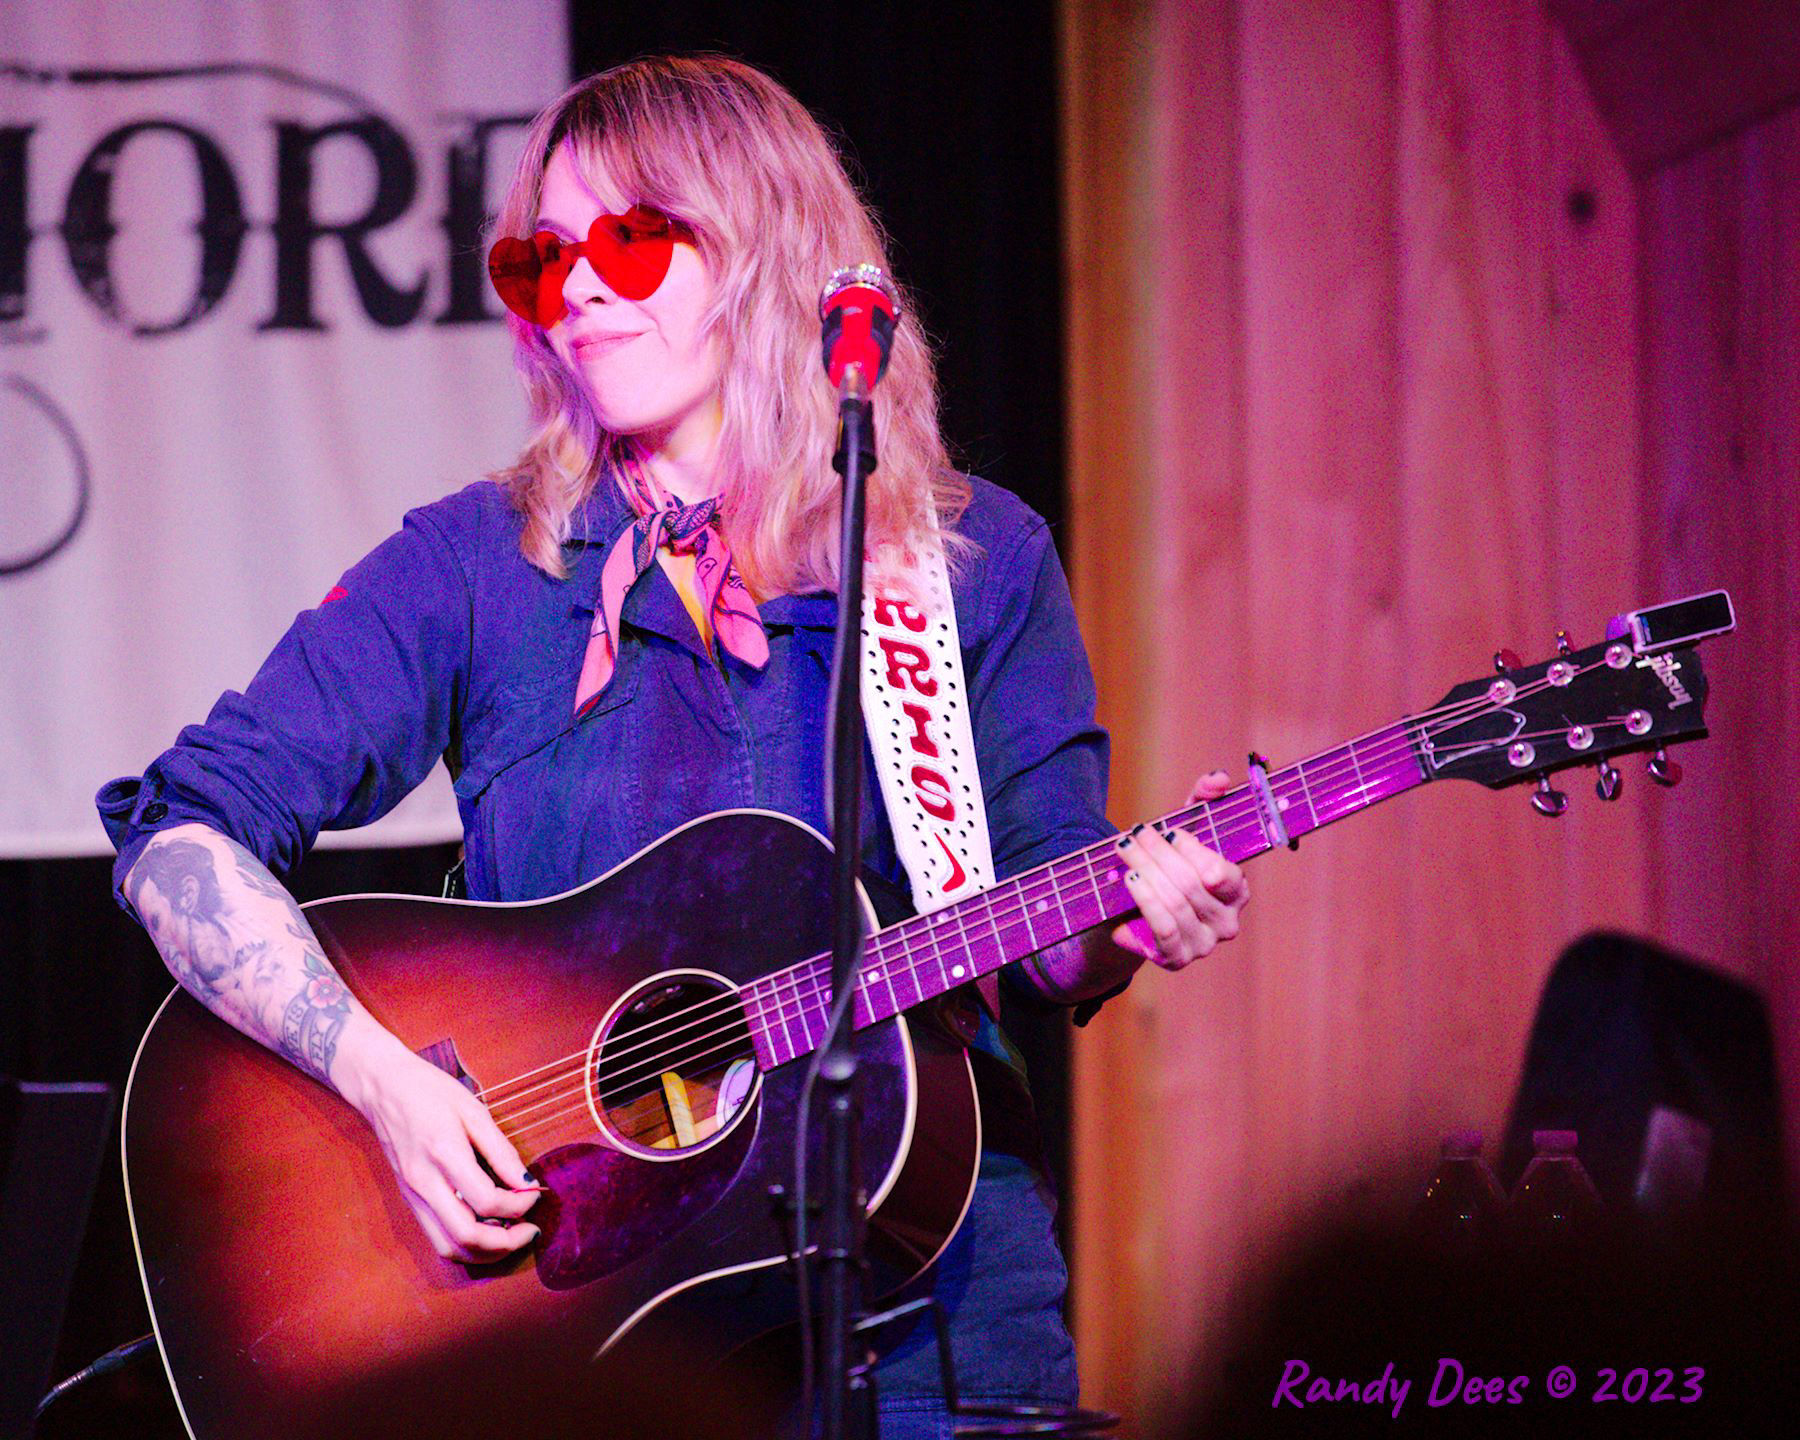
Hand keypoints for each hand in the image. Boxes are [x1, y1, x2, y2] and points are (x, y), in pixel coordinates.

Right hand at [346, 1043, 543, 1262]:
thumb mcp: (473, 1110)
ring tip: (512, 1237)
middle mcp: (424, 1183)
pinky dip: (465, 1244)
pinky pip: (436, 1236)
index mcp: (444, 1154)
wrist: (382, 1087)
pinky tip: (486, 1230)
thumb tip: (527, 1182)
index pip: (486, 1201)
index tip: (535, 1193)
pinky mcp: (409, 1199)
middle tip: (530, 1231)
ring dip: (484, 1253)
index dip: (519, 1205)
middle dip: (506, 1243)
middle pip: (466, 1237)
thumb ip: (501, 1150)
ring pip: (447, 1247)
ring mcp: (413, 1195)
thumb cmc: (430, 1092)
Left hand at [1112, 768, 1249, 969]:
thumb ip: (1203, 798)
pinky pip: (1163, 931)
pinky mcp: (1177, 958)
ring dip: (1145, 873)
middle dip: (1158, 855)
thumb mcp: (1187, 827)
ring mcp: (1203, 944)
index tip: (1169, 832)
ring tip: (1125, 852)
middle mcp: (1227, 922)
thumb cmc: (1170, 863)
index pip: (1222, 873)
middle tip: (1133, 835)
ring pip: (1174, 905)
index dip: (1193, 850)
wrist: (1137, 909)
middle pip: (1190, 885)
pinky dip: (1144, 903)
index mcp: (1236, 890)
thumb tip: (1218, 778)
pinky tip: (1129, 881)